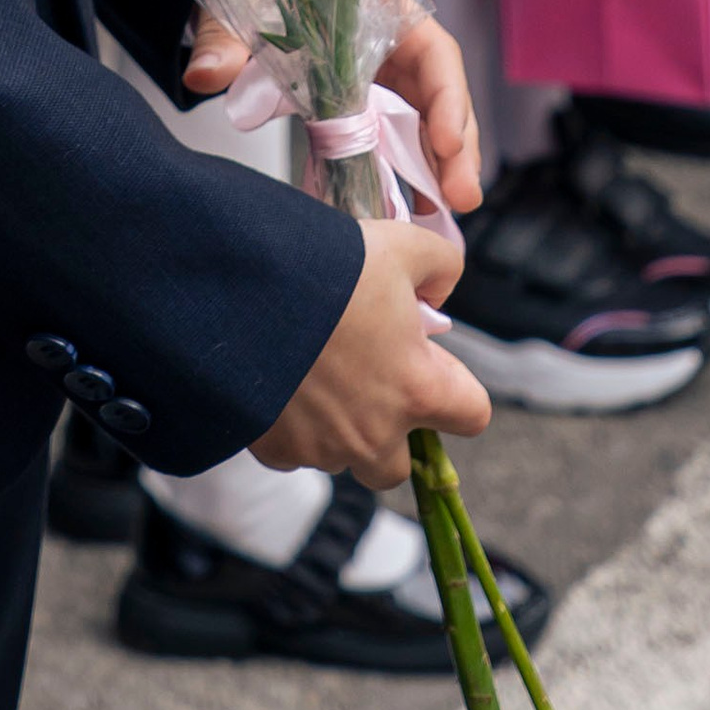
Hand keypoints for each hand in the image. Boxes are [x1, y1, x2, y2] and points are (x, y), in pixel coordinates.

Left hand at [185, 2, 481, 213]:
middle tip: (460, 197)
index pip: (434, 48)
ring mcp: (377, 76)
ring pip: (423, 122)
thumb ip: (227, 38)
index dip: (447, 96)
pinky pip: (388, 139)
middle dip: (455, 147)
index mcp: (379, 4)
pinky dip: (401, 171)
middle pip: (440, 94)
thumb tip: (208, 74)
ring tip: (440, 213)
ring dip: (437, 167)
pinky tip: (406, 207)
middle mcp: (388, 41)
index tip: (445, 141)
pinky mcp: (355, 105)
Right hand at [250, 214, 489, 486]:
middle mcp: (376, 434)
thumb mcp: (400, 244)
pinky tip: (278, 381)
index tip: (426, 360)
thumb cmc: (327, 268)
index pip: (473, 416)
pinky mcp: (274, 449)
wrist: (236, 291)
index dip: (456, 387)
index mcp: (417, 390)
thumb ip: (440, 265)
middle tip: (365, 378)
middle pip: (401, 465)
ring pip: (342, 456)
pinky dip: (289, 428)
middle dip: (390, 431)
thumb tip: (441, 288)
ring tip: (313, 372)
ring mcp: (322, 448)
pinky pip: (292, 452)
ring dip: (338, 428)